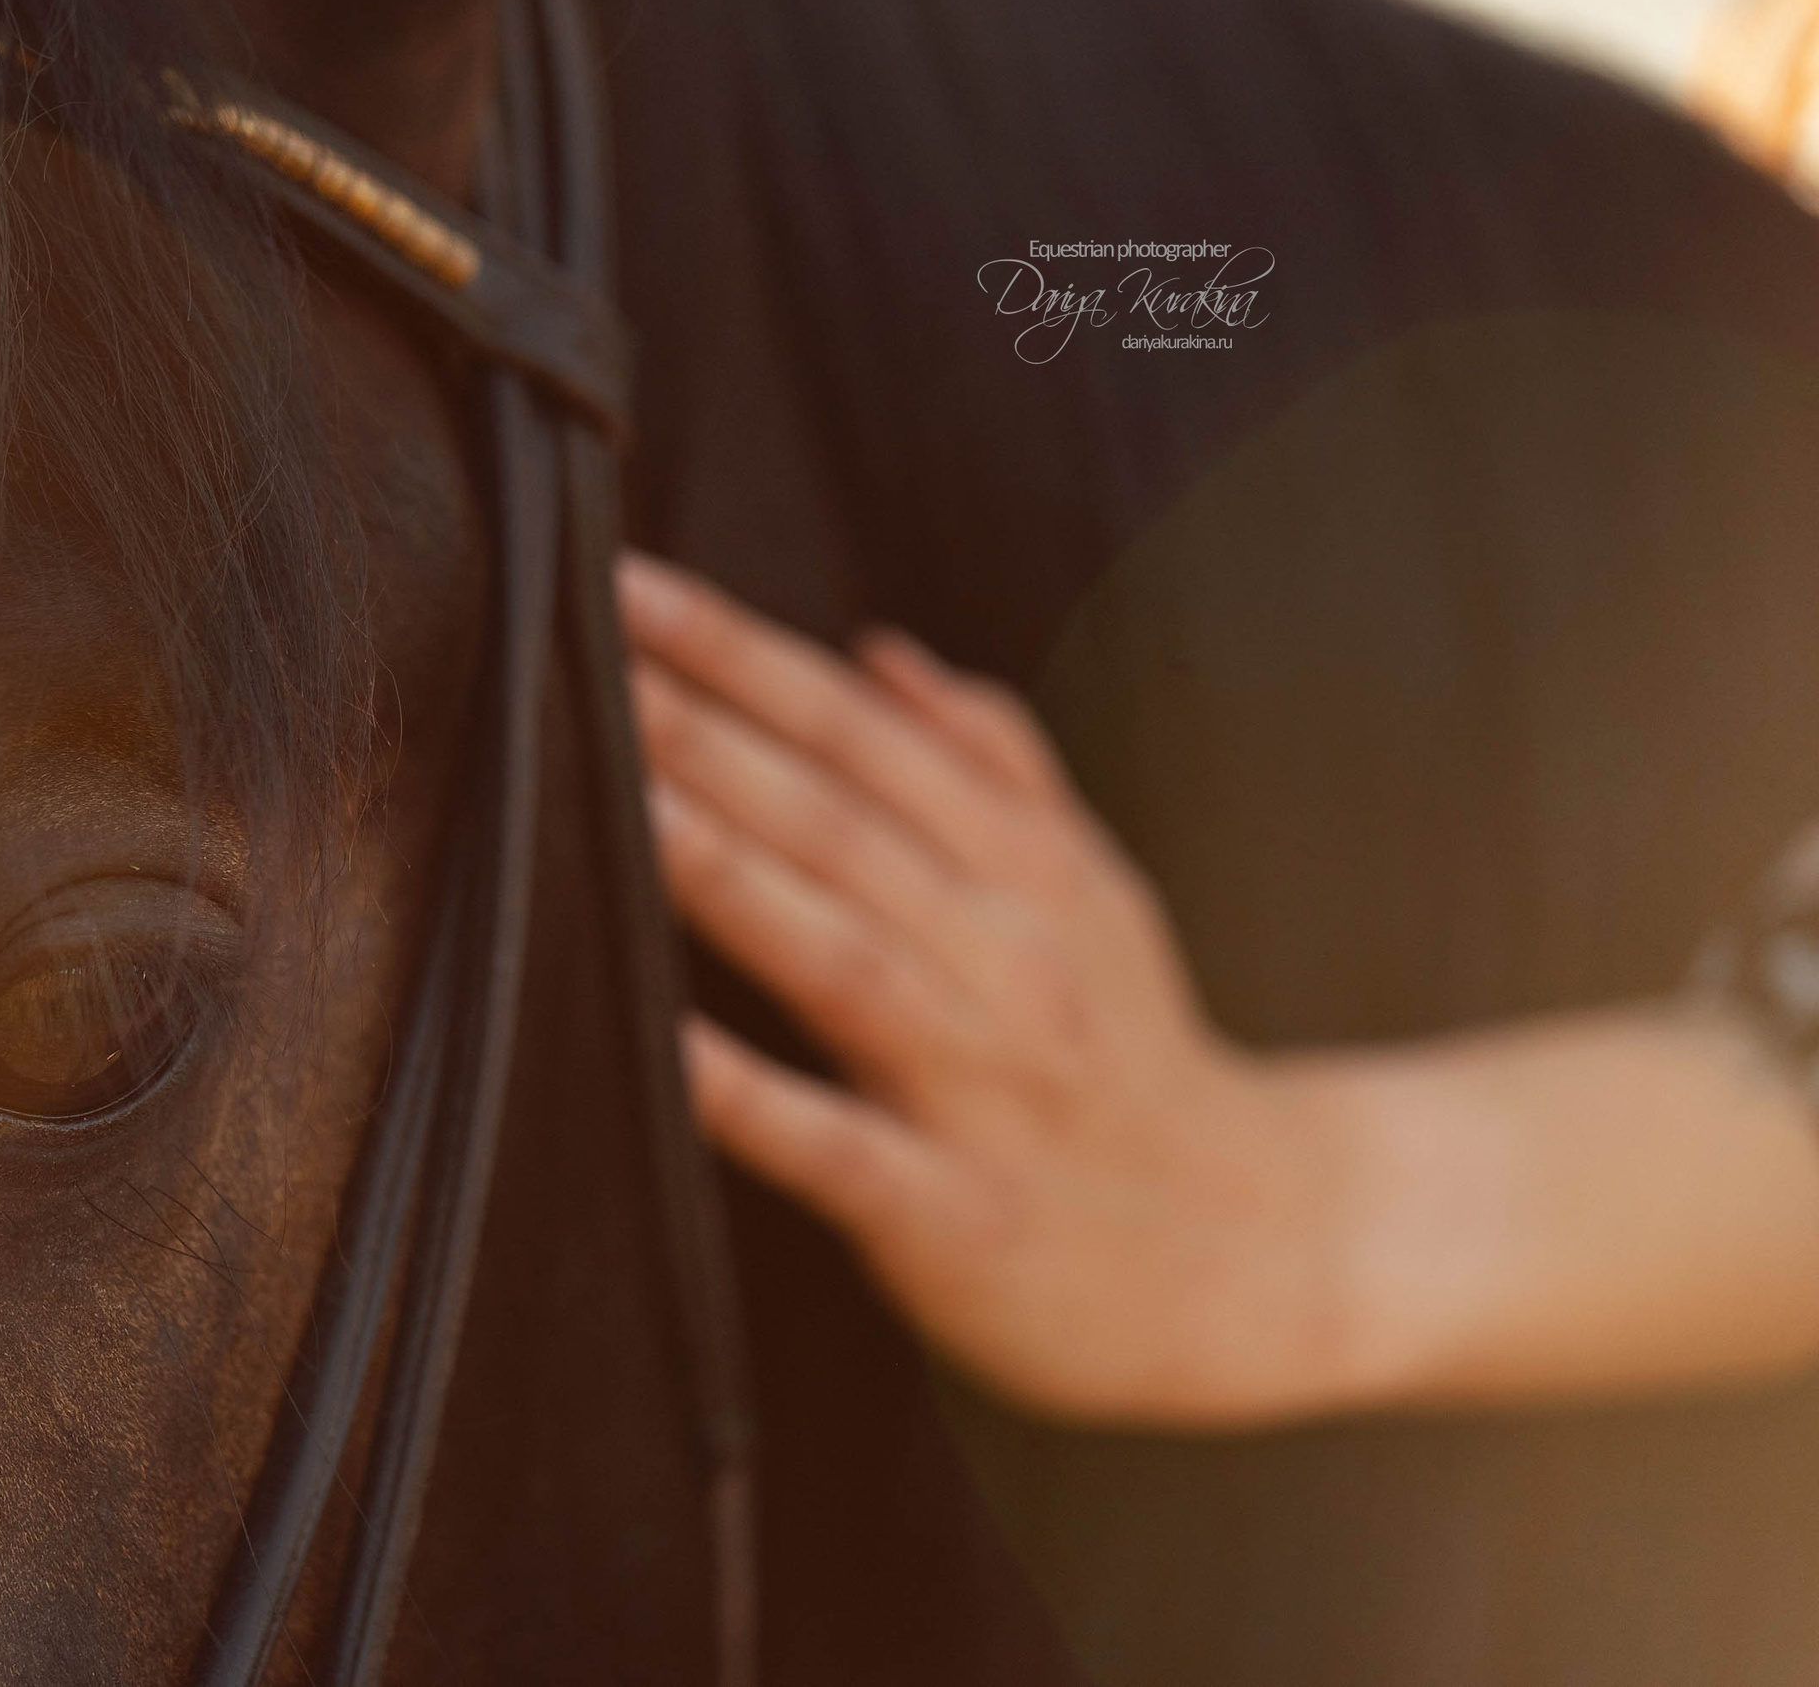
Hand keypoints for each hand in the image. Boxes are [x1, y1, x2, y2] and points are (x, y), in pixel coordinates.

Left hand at [618, 553, 1364, 1427]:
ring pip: (839, 956)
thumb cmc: (1137, 1059)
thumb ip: (994, 766)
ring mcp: (983, 1084)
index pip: (864, 734)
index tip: (631, 585)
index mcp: (1027, 871)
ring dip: (726, 872)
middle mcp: (1007, 957)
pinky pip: (842, 1148)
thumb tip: (879, 653)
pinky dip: (755, 1098)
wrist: (1261, 1254)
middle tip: (578, 647)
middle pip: (837, 822)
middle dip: (706, 730)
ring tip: (619, 797)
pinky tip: (666, 1050)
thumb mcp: (1096, 890)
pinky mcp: (958, 1213)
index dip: (744, 655)